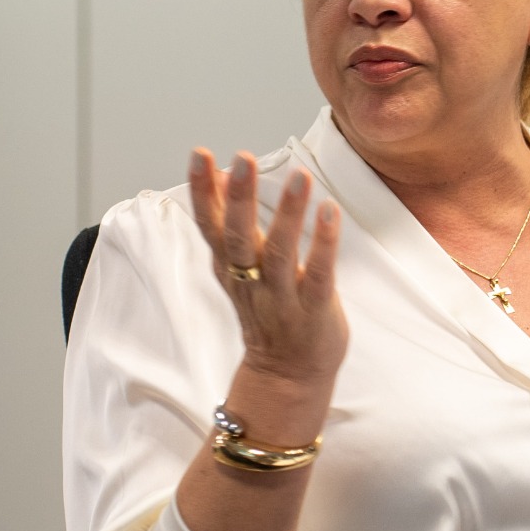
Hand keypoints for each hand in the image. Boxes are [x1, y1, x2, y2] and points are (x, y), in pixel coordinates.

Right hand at [188, 148, 347, 385]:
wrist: (287, 376)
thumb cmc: (266, 310)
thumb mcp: (237, 268)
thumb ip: (229, 224)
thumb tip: (220, 173)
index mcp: (230, 268)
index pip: (209, 225)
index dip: (202, 191)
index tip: (199, 154)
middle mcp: (250, 281)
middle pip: (237, 238)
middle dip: (237, 198)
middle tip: (243, 157)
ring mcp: (281, 297)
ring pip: (279, 253)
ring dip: (288, 213)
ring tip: (299, 175)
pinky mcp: (313, 309)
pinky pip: (318, 274)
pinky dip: (323, 243)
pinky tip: (330, 210)